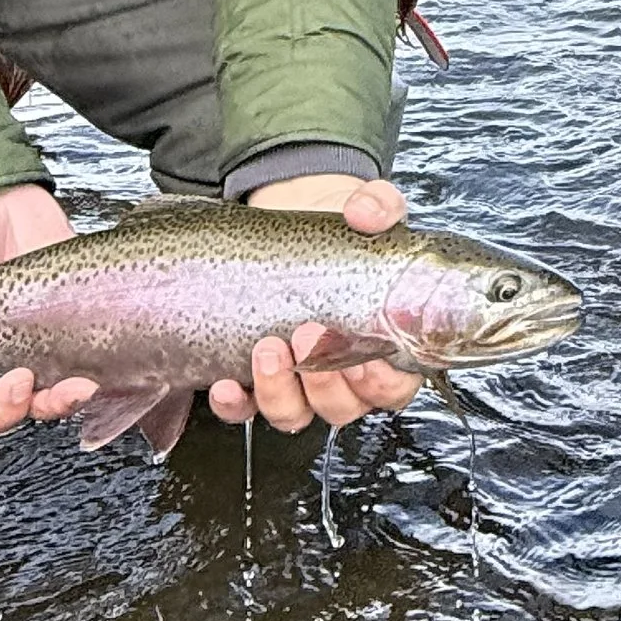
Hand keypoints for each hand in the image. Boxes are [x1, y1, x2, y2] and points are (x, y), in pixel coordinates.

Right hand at [0, 185, 93, 438]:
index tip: (14, 382)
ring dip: (72, 396)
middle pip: (21, 409)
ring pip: (59, 390)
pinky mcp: (77, 319)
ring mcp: (43, 340)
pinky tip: (105, 357)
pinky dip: (101, 363)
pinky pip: (92, 353)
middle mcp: (3, 357)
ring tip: (85, 383)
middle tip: (48, 384)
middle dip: (38, 407)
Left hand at [206, 171, 422, 433]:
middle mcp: (345, 377)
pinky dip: (235, 405)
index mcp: (385, 348)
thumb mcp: (373, 209)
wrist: (301, 216)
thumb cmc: (347, 230)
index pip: (393, 387)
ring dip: (280, 391)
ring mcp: (300, 382)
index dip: (380, 382)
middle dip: (323, 380)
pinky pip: (246, 409)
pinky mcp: (258, 379)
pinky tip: (226, 385)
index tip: (364, 356)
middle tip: (307, 334)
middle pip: (342, 406)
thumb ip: (380, 207)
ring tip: (267, 348)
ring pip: (295, 414)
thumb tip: (364, 213)